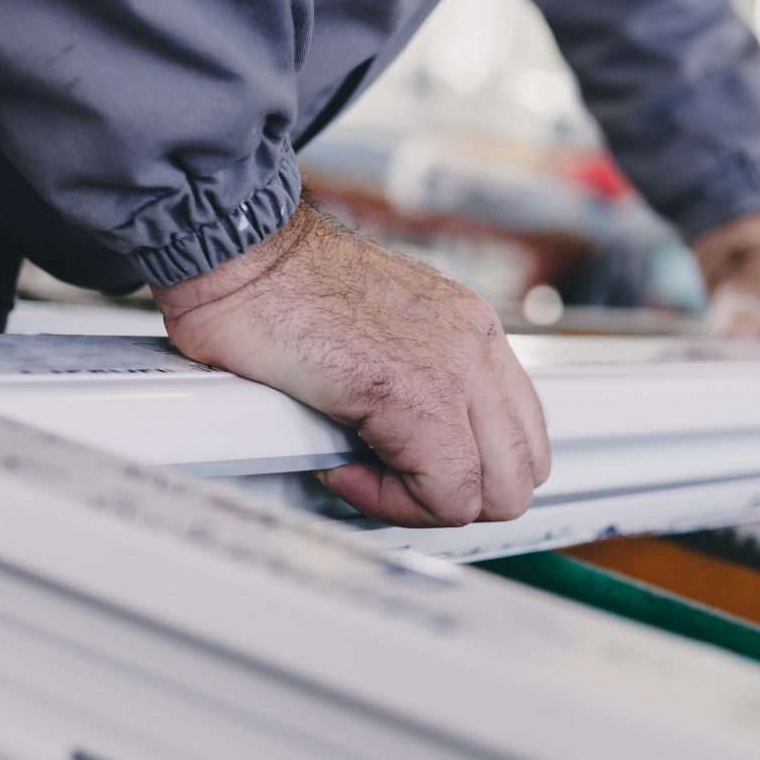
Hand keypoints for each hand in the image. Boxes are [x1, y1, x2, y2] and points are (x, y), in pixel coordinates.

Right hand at [154, 200, 551, 526]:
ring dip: (426, 503)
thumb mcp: (376, 332)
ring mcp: (454, 368)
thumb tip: (410, 449)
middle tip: (387, 480)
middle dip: (454, 498)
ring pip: (497, 493)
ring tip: (363, 473)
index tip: (402, 464)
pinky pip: (444, 492)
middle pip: (523, 472)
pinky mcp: (414, 394)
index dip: (467, 473)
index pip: (522, 436)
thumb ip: (412, 382)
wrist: (236, 256)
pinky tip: (340, 466)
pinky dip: (391, 501)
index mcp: (472, 329)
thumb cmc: (277, 291)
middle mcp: (476, 344)